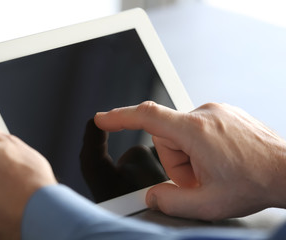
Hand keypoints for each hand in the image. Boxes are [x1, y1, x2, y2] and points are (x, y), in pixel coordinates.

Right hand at [94, 101, 285, 220]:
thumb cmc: (256, 181)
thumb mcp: (208, 203)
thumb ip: (171, 202)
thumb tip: (152, 196)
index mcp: (195, 131)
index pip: (147, 116)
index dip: (120, 117)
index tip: (103, 118)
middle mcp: (204, 113)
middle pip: (165, 135)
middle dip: (175, 161)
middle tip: (198, 178)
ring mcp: (215, 110)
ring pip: (182, 133)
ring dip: (189, 155)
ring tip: (213, 169)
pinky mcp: (223, 112)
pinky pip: (197, 127)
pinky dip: (201, 146)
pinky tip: (220, 158)